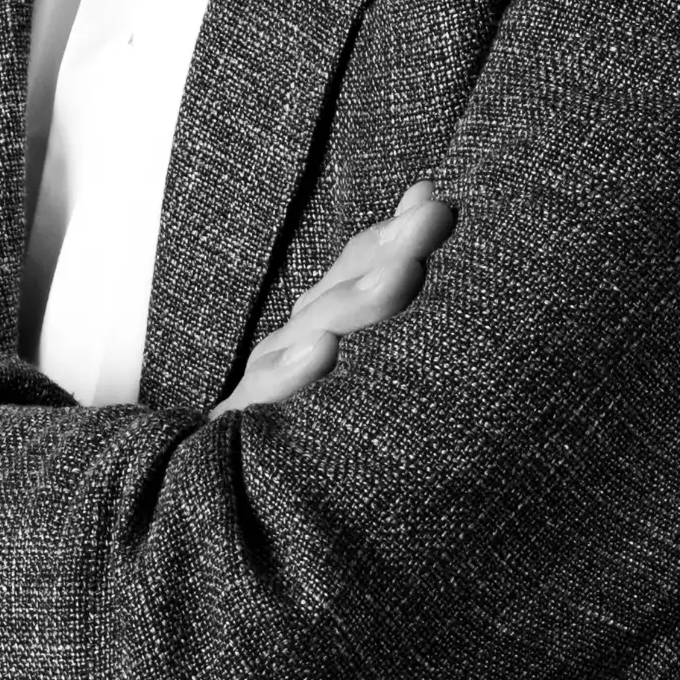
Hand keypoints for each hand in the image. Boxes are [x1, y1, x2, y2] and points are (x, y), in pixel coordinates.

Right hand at [214, 185, 455, 416]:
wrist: (237, 489)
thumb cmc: (313, 417)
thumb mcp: (365, 353)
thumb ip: (392, 271)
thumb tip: (426, 189)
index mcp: (328, 315)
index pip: (364, 261)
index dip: (401, 231)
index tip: (442, 208)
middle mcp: (299, 334)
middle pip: (345, 284)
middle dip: (391, 248)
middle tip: (434, 218)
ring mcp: (272, 372)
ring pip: (313, 328)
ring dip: (358, 299)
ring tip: (404, 273)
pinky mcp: (246, 417)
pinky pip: (269, 391)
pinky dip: (294, 369)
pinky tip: (323, 350)